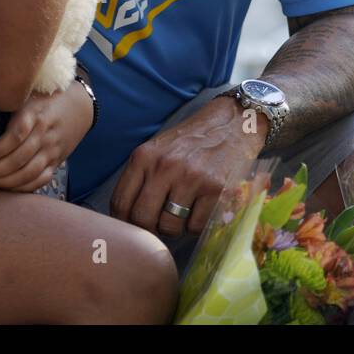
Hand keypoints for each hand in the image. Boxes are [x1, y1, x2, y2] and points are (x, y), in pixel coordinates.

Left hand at [0, 81, 94, 191]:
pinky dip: (22, 187)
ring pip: (28, 173)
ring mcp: (52, 150)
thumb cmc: (48, 99)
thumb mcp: (29, 95)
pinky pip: (40, 180)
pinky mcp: (57, 161)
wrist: (81, 106)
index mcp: (36, 115)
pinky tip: (6, 186)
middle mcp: (45, 135)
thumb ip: (10, 104)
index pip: (15, 137)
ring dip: (4, 181)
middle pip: (19, 159)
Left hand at [111, 96, 267, 237]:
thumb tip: (127, 216)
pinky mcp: (215, 188)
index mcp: (145, 156)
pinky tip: (200, 211)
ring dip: (174, 229)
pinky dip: (196, 226)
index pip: (120, 203)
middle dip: (149, 230)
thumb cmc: (193, 141)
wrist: (233, 123)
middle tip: (159, 227)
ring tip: (182, 216)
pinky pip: (195, 226)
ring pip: (169, 225)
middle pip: (142, 218)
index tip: (134, 228)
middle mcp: (165, 166)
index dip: (125, 223)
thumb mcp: (159, 149)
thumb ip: (141, 176)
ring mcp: (191, 177)